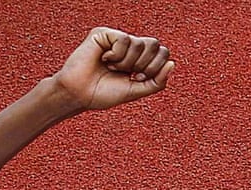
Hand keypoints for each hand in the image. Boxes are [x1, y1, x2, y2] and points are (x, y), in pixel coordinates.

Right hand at [52, 27, 174, 110]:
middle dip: (142, 65)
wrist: (78, 95)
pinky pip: (124, 39)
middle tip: (125, 73)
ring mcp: (116, 39)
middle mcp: (129, 46)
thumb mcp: (135, 91)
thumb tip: (172, 63)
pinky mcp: (104, 34)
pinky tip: (104, 59)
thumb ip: (157, 82)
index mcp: (138, 58)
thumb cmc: (101, 94)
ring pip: (139, 43)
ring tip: (111, 67)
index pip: (162, 52)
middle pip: (154, 44)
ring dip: (126, 62)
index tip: (136, 79)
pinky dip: (116, 55)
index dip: (154, 67)